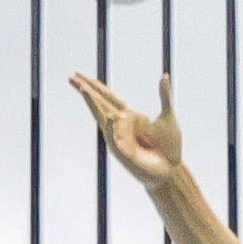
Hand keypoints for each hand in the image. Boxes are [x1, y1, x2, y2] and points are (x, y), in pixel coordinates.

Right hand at [68, 70, 185, 188]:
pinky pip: (117, 137)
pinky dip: (113, 127)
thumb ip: (164, 96)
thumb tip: (164, 75)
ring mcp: (120, 138)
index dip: (95, 86)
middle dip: (87, 90)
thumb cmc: (169, 146)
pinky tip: (110, 116)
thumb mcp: (168, 116)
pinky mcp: (124, 152)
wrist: (171, 169)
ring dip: (94, 104)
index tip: (79, 74)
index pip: (108, 97)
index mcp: (130, 115)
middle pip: (101, 104)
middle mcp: (121, 125)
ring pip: (103, 117)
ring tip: (83, 89)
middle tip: (71, 77)